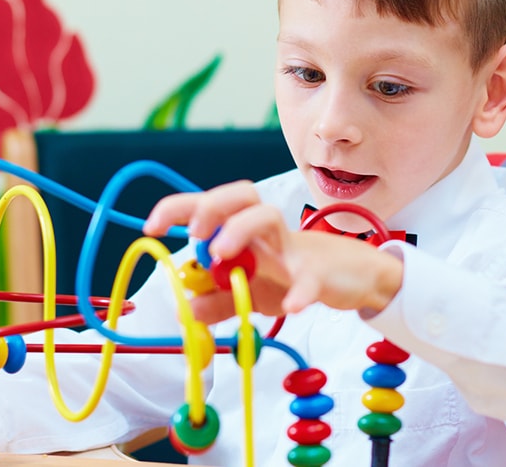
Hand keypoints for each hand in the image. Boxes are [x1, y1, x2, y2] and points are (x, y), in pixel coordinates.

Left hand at [143, 182, 402, 322]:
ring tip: (221, 255)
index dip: (178, 208)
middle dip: (210, 206)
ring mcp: (294, 249)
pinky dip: (299, 291)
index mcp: (245, 232)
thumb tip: (186, 308)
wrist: (353, 279)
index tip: (152, 227)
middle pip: (240, 196)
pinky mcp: (320, 273)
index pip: (210, 206)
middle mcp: (266, 231)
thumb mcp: (252, 291)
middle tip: (194, 232)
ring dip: (239, 230)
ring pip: (268, 218)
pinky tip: (290, 306)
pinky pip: (309, 278)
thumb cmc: (296, 274)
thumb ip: (220, 300)